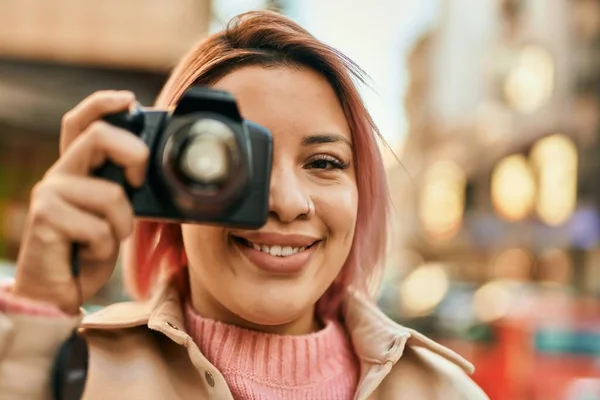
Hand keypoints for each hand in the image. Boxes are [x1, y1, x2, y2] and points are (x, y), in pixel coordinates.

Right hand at [13, 91, 148, 313]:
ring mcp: (50, 194)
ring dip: (121, 226)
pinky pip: (101, 228)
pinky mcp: (46, 218)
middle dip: (135, 155)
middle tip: (139, 184)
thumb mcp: (115, 214)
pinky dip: (105, 248)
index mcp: (77, 170)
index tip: (131, 100)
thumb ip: (124, 187)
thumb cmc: (89, 252)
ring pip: (112, 194)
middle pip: (100, 137)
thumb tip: (150, 164)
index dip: (103, 104)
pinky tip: (86, 254)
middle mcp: (60, 175)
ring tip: (102, 242)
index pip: (81, 122)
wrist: (58, 294)